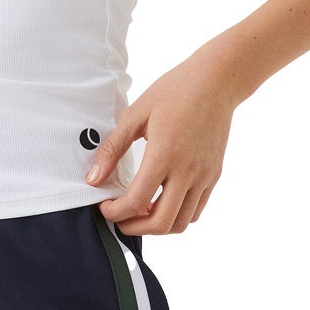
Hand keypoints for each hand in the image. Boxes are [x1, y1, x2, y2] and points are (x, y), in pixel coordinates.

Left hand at [87, 59, 237, 234]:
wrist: (216, 82)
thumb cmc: (173, 91)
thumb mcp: (136, 114)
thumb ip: (113, 149)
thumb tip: (93, 179)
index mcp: (165, 154)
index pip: (137, 201)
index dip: (115, 212)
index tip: (104, 207)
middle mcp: (188, 171)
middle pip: (161, 223)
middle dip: (134, 228)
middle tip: (119, 219)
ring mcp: (204, 176)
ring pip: (181, 222)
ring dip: (157, 226)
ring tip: (139, 212)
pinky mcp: (214, 175)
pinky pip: (196, 210)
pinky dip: (177, 216)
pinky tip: (161, 202)